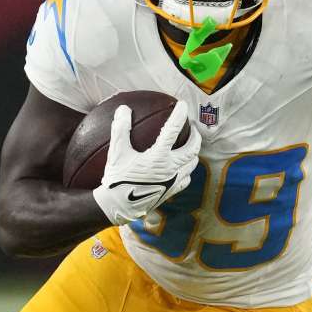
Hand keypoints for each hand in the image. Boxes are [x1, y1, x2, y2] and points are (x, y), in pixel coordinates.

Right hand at [92, 101, 200, 224]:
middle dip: (195, 135)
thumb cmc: (117, 179)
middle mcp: (170, 168)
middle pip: (192, 148)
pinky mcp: (171, 191)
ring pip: (192, 164)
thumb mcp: (116, 152)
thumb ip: (120, 129)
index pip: (173, 130)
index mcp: (158, 156)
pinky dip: (187, 170)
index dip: (179, 115)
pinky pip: (186, 179)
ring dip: (193, 152)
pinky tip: (181, 168)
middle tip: (192, 127)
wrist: (118, 207)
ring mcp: (173, 181)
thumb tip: (123, 109)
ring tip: (189, 145)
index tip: (182, 104)